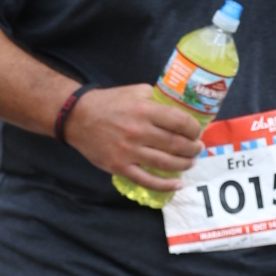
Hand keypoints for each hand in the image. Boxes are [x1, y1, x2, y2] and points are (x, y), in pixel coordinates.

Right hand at [65, 84, 202, 188]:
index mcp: (144, 110)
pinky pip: (148, 180)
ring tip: (190, 162)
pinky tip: (178, 184)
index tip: (197, 132)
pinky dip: (166, 185)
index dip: (194, 129)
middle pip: (177, 145)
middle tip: (198, 149)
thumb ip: (156, 98)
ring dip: (184, 165)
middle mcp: (139, 132)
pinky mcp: (120, 167)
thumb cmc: (109, 103)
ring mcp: (129, 152)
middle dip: (193, 149)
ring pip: (166, 164)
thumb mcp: (134, 91)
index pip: (180, 122)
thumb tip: (179, 106)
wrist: (77, 118)